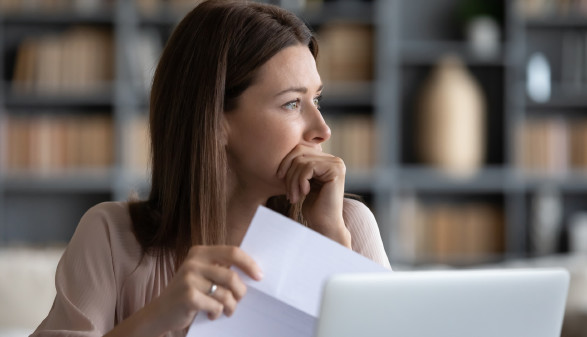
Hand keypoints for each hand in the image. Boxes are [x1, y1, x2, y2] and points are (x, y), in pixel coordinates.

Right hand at [146, 246, 262, 333]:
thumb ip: (221, 269)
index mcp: (199, 252)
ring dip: (230, 306)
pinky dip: (217, 313)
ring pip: (225, 294)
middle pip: (231, 276)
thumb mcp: (202, 274)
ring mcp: (189, 279)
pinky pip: (216, 306)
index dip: (249, 264)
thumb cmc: (188, 293)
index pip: (232, 252)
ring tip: (226, 310)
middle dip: (240, 292)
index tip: (259, 276)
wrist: (159, 312)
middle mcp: (193, 262)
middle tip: (239, 300)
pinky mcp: (188, 296)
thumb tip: (253, 272)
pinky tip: (211, 314)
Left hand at [276, 145, 349, 246]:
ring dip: (293, 181)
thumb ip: (298, 167)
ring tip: (294, 197)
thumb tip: (283, 151)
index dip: (286, 162)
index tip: (279, 178)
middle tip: (288, 192)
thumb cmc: (313, 207)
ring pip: (302, 161)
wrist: (325, 225)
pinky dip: (300, 181)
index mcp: (326, 160)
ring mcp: (336, 164)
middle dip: (289, 172)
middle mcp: (334, 159)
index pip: (300, 149)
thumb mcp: (302, 182)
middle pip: (300, 152)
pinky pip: (308, 167)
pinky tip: (304, 194)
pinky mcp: (336, 170)